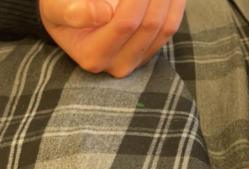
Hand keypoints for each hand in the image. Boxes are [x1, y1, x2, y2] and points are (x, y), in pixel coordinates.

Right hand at [39, 0, 185, 77]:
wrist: (70, 18)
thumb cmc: (61, 8)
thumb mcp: (57, 8)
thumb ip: (72, 12)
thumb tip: (104, 14)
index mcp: (93, 56)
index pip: (125, 23)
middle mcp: (119, 65)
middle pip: (150, 25)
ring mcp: (138, 60)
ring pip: (166, 27)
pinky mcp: (151, 51)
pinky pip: (170, 28)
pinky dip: (174, 4)